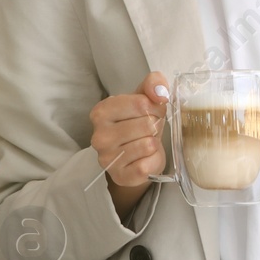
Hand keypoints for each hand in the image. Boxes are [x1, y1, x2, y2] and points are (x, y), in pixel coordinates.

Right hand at [90, 71, 168, 217]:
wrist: (136, 156)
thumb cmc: (139, 124)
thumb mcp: (144, 99)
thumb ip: (153, 84)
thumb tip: (161, 91)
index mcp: (102, 112)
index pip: (141, 103)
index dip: (155, 107)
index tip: (150, 112)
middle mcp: (99, 135)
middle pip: (147, 124)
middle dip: (155, 125)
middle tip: (148, 130)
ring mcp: (107, 158)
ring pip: (148, 144)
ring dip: (154, 143)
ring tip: (145, 143)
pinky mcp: (120, 175)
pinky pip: (148, 164)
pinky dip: (153, 160)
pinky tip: (145, 158)